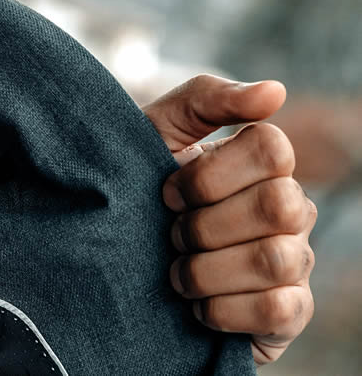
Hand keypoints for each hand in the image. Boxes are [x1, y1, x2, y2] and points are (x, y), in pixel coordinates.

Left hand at [143, 74, 315, 365]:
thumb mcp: (155, 134)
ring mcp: (294, 260)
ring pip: (275, 259)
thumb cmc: (136, 189)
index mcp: (261, 164)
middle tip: (171, 234)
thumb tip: (274, 91)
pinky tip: (196, 306)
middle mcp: (289, 209)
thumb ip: (205, 100)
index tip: (166, 192)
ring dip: (206, 270)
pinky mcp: (287, 312)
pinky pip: (277, 310)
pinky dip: (222, 309)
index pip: (272, 149)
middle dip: (204, 225)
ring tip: (177, 272)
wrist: (110, 262)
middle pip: (278, 205)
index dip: (209, 175)